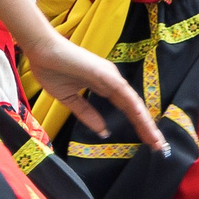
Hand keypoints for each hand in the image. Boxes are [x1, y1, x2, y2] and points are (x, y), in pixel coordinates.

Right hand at [22, 29, 169, 152]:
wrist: (40, 51)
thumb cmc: (51, 69)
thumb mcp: (69, 99)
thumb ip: (86, 113)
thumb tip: (103, 131)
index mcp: (104, 86)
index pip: (126, 109)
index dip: (137, 125)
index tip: (147, 142)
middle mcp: (112, 81)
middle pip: (134, 108)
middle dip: (146, 128)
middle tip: (158, 147)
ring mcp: (110, 76)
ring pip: (132, 102)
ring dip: (145, 121)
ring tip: (155, 139)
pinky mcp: (104, 73)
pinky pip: (122, 92)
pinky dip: (133, 106)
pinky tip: (141, 119)